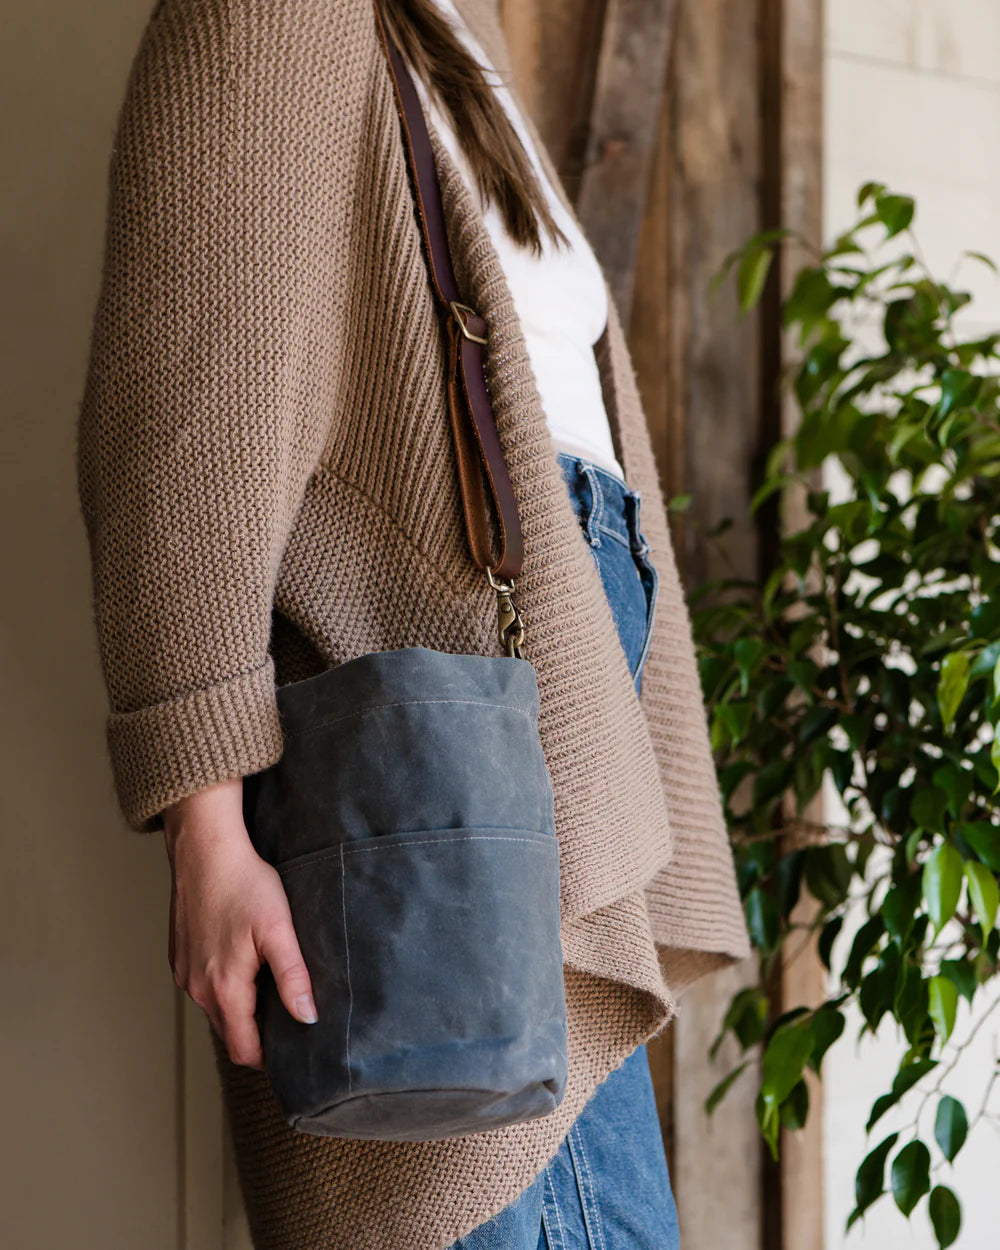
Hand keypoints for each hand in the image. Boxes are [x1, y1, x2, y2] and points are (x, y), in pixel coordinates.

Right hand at [163, 778, 317, 1069]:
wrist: (204, 850)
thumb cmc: (244, 884)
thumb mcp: (279, 929)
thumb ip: (292, 977)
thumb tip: (308, 1018)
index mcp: (223, 988)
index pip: (243, 1049)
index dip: (268, 1058)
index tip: (292, 1052)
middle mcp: (197, 989)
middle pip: (229, 1032)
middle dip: (257, 1034)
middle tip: (288, 1017)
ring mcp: (184, 973)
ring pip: (215, 1009)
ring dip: (240, 1008)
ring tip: (270, 986)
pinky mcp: (178, 957)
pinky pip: (202, 987)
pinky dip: (223, 987)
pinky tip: (244, 961)